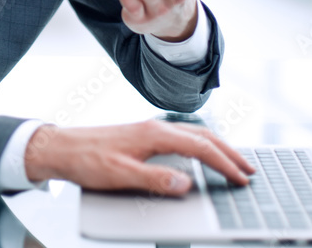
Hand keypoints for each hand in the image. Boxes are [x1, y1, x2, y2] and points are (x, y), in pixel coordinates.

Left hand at [23, 119, 253, 193]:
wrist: (61, 148)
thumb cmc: (87, 161)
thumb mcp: (120, 176)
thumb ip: (154, 180)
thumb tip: (187, 184)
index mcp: (154, 135)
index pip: (200, 147)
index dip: (224, 164)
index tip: (242, 180)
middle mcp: (154, 128)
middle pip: (202, 136)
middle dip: (229, 152)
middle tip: (250, 170)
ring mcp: (149, 131)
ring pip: (193, 134)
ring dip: (217, 147)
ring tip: (234, 162)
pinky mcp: (142, 137)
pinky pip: (181, 137)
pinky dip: (201, 145)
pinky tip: (201, 156)